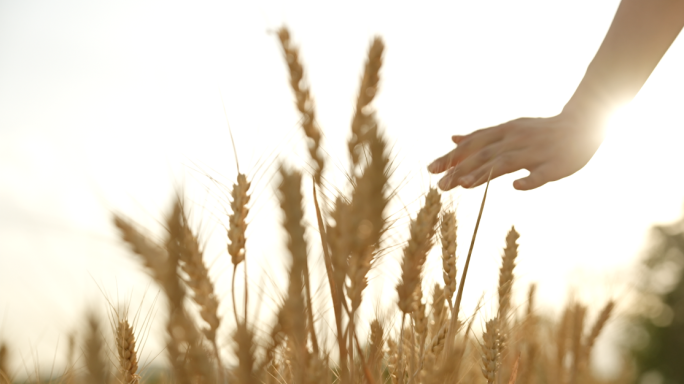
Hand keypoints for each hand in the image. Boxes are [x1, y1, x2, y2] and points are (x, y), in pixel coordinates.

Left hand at [427, 112, 605, 190]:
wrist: (582, 124)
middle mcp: (516, 139)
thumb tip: (453, 138)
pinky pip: (541, 173)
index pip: (473, 144)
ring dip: (483, 173)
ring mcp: (535, 151)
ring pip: (506, 162)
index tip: (431, 170)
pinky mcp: (555, 164)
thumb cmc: (540, 131)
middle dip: (460, 169)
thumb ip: (482, 136)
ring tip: (463, 185)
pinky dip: (529, 180)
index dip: (451, 157)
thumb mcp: (509, 129)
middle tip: (440, 186)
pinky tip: (516, 187)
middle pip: (484, 154)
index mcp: (504, 131)